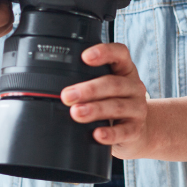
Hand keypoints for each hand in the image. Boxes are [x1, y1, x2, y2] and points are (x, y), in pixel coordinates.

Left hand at [60, 43, 152, 158]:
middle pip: (114, 83)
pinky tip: (97, 134)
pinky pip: (124, 131)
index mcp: (124, 70)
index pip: (120, 53)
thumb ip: (85, 81)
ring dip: (95, 109)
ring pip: (117, 106)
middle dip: (89, 89)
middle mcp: (134, 87)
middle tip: (67, 96)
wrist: (135, 130)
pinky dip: (110, 133)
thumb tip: (49, 86)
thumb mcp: (104, 88)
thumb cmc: (113, 104)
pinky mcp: (136, 129)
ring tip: (76, 113)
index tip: (85, 57)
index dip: (104, 52)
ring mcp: (137, 108)